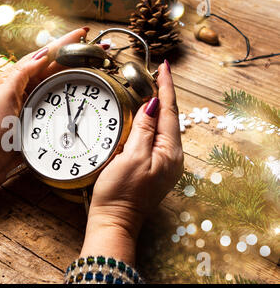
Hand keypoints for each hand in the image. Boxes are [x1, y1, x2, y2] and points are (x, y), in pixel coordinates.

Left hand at [0, 28, 108, 206]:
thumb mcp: (5, 95)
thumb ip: (21, 73)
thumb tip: (41, 55)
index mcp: (20, 76)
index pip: (45, 54)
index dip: (64, 42)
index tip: (82, 34)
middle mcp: (30, 84)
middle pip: (57, 63)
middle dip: (77, 52)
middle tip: (99, 45)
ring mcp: (38, 97)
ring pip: (61, 76)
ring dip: (78, 65)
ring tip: (96, 57)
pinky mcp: (44, 110)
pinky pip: (62, 93)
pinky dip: (74, 84)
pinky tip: (84, 80)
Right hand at [80, 61, 183, 264]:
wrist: (114, 220)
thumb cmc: (121, 193)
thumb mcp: (132, 157)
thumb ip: (145, 130)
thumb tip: (153, 104)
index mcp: (170, 153)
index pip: (169, 112)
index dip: (166, 88)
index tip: (164, 67)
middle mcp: (172, 157)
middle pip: (169, 118)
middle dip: (164, 94)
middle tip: (157, 73)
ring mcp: (163, 163)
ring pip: (162, 127)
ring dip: (157, 107)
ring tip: (152, 87)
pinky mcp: (153, 167)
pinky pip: (155, 137)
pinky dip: (151, 122)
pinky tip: (145, 115)